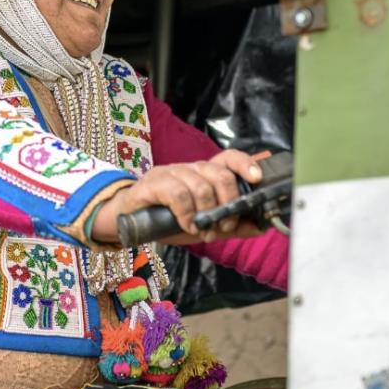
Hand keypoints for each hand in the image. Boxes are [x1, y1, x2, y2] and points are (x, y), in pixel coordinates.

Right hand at [92, 149, 265, 243]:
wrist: (128, 221)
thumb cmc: (166, 219)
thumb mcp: (204, 225)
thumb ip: (231, 225)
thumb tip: (260, 226)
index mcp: (204, 174)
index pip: (229, 158)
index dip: (246, 164)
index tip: (257, 179)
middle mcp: (190, 168)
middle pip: (220, 173)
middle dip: (228, 202)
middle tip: (224, 225)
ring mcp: (171, 173)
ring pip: (201, 185)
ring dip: (207, 213)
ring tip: (204, 231)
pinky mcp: (153, 183)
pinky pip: (178, 194)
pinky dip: (188, 213)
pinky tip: (187, 225)